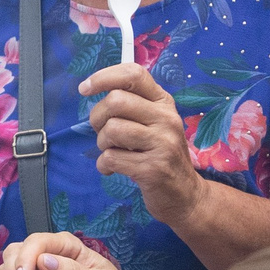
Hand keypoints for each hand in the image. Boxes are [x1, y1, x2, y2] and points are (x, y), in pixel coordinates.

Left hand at [81, 64, 204, 228]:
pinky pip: (111, 158)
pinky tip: (112, 169)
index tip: (84, 89)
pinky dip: (103, 165)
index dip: (104, 77)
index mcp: (164, 102)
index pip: (134, 74)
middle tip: (103, 133)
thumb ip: (132, 105)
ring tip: (112, 152)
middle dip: (98, 118)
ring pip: (112, 129)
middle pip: (116, 101)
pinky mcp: (153, 169)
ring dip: (102, 143)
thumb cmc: (159, 154)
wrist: (185, 195)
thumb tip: (93, 88)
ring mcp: (163, 143)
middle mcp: (167, 118)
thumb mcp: (153, 123)